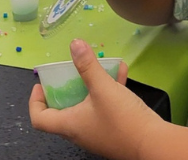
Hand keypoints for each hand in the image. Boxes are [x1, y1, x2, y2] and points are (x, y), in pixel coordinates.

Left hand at [29, 39, 161, 159]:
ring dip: (91, 84)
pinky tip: (121, 71)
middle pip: (63, 109)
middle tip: (71, 71)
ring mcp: (97, 130)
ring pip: (87, 105)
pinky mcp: (114, 128)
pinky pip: (105, 105)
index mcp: (69, 124)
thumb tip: (74, 44)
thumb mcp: (103, 88)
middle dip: (67, 87)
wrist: (151, 142)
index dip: (36, 100)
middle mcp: (80, 131)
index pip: (40, 118)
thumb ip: (88, 66)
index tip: (42, 83)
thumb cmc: (121, 119)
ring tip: (99, 66)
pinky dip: (109, 88)